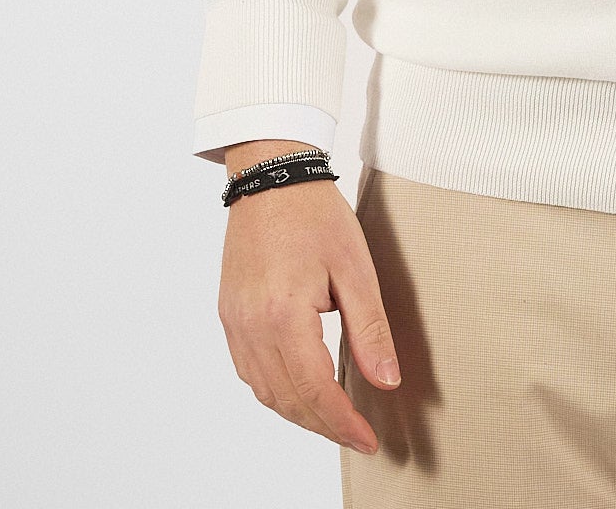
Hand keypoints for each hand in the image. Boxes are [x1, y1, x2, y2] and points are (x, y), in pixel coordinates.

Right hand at [218, 162, 400, 455]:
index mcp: (283, 315)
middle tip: (357, 435)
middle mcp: (250, 326)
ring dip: (299, 412)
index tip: (368, 439)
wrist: (272, 176)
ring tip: (335, 418)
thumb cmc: (315, 213)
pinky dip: (276, 390)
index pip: (314, 390)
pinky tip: (301, 388)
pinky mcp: (229, 315)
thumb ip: (370, 329)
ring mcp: (234, 322)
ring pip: (264, 392)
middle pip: (286, 399)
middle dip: (323, 425)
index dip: (342, 422)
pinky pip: (249, 371)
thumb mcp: (355, 268)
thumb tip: (387, 381)